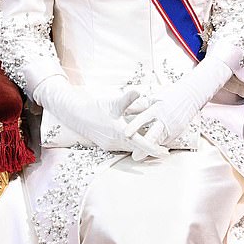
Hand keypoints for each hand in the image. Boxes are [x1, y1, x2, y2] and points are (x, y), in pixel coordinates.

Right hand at [33, 76, 167, 157]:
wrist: (77, 116)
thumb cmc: (97, 108)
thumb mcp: (114, 102)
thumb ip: (128, 98)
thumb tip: (140, 90)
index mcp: (121, 133)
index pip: (142, 144)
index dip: (154, 149)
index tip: (165, 153)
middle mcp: (117, 142)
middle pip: (138, 149)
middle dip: (150, 149)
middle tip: (165, 150)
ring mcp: (112, 146)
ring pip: (131, 149)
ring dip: (141, 148)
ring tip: (155, 144)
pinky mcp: (108, 145)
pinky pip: (123, 147)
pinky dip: (132, 145)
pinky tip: (137, 141)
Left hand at [124, 53, 232, 158]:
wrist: (190, 97)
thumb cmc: (169, 96)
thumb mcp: (153, 99)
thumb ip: (139, 106)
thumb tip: (124, 111)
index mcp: (157, 109)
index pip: (144, 118)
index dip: (135, 126)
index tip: (125, 133)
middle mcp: (165, 120)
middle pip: (154, 135)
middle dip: (144, 147)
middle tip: (135, 156)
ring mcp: (172, 128)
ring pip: (159, 142)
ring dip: (150, 150)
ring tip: (139, 156)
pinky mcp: (176, 133)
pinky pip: (165, 141)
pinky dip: (157, 146)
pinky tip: (149, 151)